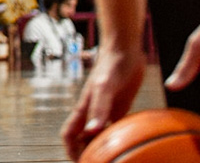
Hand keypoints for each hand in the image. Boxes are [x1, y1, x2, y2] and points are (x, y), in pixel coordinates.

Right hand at [61, 42, 146, 159]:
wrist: (124, 47)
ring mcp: (106, 109)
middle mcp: (93, 111)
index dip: (70, 150)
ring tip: (112, 160)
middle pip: (83, 138)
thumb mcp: (105, 87)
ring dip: (102, 147)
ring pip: (99, 134)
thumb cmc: (112, 64)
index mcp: (84, 108)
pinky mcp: (120, 105)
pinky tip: (129, 144)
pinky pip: (116, 126)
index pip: (69, 134)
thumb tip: (93, 132)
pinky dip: (119, 137)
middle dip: (85, 153)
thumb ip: (99, 108)